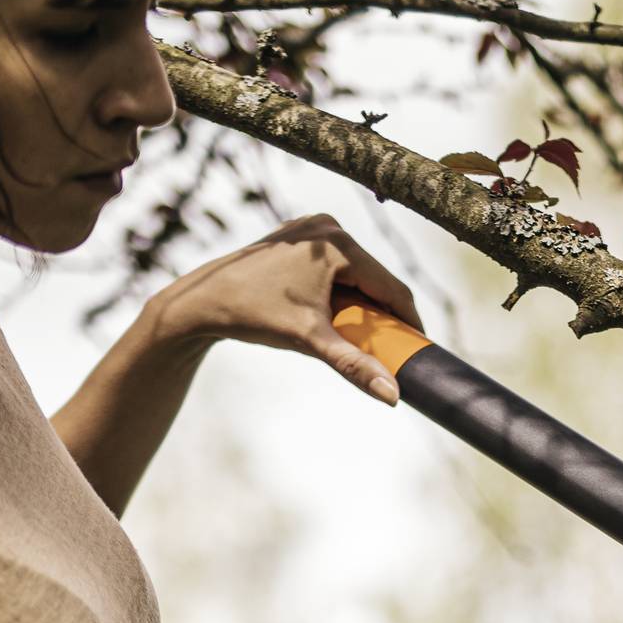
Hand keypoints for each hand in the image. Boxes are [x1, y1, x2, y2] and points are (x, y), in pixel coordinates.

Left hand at [150, 214, 425, 403]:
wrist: (202, 301)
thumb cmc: (254, 315)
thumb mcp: (310, 341)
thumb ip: (355, 366)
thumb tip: (393, 396)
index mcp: (338, 244)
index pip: (391, 286)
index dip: (409, 321)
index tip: (419, 349)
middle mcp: (328, 227)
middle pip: (374, 277)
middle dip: (383, 313)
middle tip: (389, 347)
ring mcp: (312, 228)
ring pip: (356, 271)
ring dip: (363, 302)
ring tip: (361, 334)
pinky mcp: (299, 235)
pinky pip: (336, 266)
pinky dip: (342, 290)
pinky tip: (336, 314)